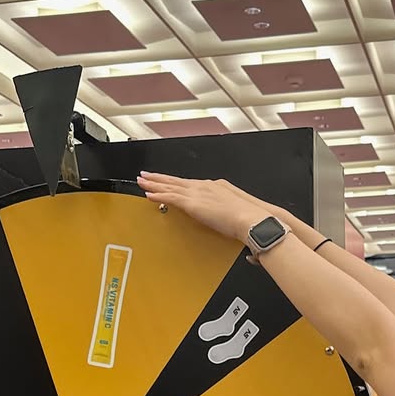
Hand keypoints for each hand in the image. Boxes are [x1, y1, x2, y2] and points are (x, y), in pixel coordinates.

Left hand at [137, 173, 284, 241]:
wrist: (252, 219)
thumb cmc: (249, 218)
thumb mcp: (237, 211)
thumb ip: (227, 213)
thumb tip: (227, 220)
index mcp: (215, 187)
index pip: (190, 183)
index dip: (176, 182)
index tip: (167, 180)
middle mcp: (205, 186)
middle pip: (177, 181)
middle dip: (160, 178)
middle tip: (146, 175)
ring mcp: (198, 193)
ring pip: (170, 186)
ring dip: (154, 184)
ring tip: (142, 181)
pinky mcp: (193, 204)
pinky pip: (171, 198)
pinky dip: (159, 195)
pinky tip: (149, 194)